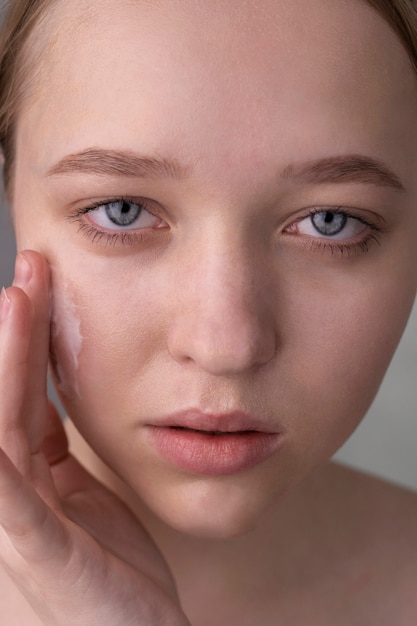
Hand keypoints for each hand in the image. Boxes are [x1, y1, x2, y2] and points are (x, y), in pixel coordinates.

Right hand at [0, 251, 189, 625]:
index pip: (19, 395)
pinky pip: (15, 500)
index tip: (34, 286)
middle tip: (30, 271)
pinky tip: (0, 428)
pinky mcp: (40, 553)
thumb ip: (57, 449)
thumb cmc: (110, 575)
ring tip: (17, 302)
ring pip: (3, 430)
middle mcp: (14, 495)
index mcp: (29, 480)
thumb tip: (46, 393)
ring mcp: (20, 526)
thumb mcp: (81, 497)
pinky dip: (1, 462)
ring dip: (7, 365)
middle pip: (6, 399)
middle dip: (13, 333)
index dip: (21, 339)